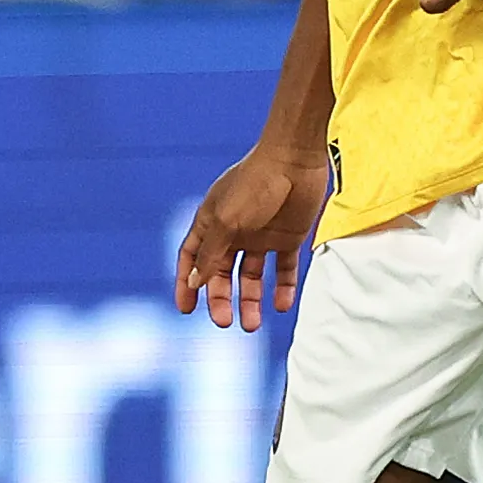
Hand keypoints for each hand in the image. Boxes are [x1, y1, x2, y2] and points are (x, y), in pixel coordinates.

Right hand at [177, 149, 329, 329]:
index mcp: (212, 223)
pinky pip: (283, 269)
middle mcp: (234, 232)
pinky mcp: (288, 237)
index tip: (186, 309)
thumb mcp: (227, 221)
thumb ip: (211, 253)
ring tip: (252, 324)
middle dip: (220, 299)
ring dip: (250, 300)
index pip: (191, 258)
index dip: (186, 283)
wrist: (296, 158)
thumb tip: (194, 282)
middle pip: (221, 274)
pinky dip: (282, 288)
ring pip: (251, 277)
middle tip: (225, 321)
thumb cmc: (255, 183)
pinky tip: (281, 304)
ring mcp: (261, 236)